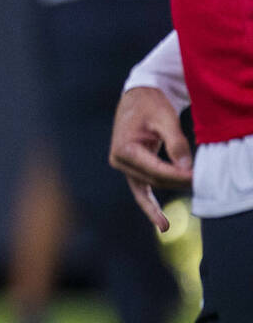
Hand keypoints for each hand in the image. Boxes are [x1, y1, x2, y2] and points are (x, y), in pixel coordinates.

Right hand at [109, 86, 192, 231]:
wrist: (137, 98)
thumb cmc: (150, 105)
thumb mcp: (165, 119)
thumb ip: (176, 143)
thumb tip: (186, 168)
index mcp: (124, 148)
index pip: (156, 170)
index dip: (178, 175)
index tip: (197, 177)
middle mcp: (119, 160)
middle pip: (155, 180)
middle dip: (179, 182)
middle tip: (202, 182)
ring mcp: (122, 166)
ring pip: (151, 186)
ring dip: (172, 188)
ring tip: (193, 195)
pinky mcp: (129, 169)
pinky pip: (140, 192)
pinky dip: (150, 207)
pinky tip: (162, 224)